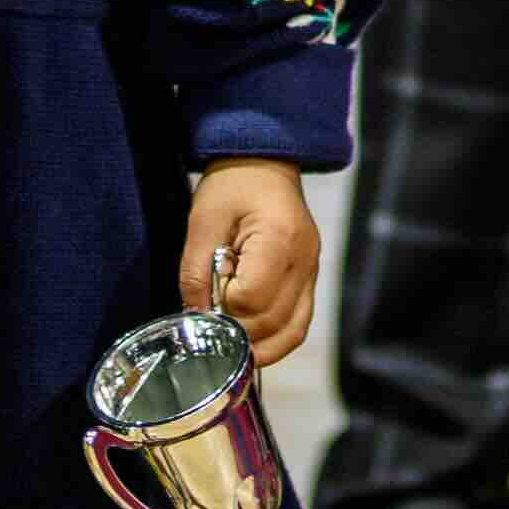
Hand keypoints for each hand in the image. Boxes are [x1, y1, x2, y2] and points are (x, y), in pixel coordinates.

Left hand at [180, 160, 319, 368]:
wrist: (265, 162)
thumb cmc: (232, 185)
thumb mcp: (203, 221)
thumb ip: (195, 272)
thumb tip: (196, 317)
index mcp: (278, 239)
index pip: (252, 298)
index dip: (225, 307)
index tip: (206, 298)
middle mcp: (304, 260)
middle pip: (273, 321)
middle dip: (239, 332)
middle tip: (212, 326)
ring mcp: (312, 271)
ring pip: (292, 331)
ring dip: (260, 346)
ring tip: (231, 346)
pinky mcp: (310, 278)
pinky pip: (299, 322)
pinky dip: (277, 339)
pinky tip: (253, 342)